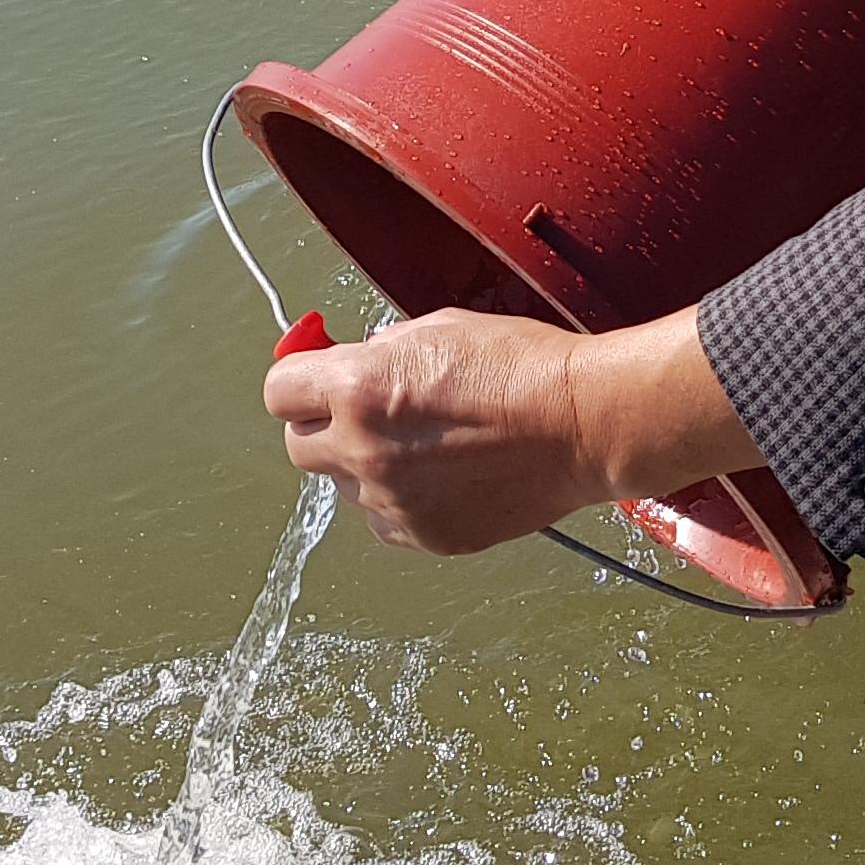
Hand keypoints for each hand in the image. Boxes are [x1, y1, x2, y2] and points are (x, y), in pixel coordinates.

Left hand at [262, 306, 759, 554]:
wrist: (585, 423)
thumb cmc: (521, 364)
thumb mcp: (436, 329)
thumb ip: (378, 352)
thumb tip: (350, 363)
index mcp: (360, 388)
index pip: (279, 392)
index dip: (299, 380)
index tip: (314, 375)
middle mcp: (364, 449)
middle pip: (298, 447)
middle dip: (322, 425)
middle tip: (362, 410)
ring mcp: (393, 500)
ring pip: (345, 485)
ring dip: (364, 463)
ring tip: (424, 441)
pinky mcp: (425, 534)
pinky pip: (385, 518)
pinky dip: (399, 499)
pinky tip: (444, 472)